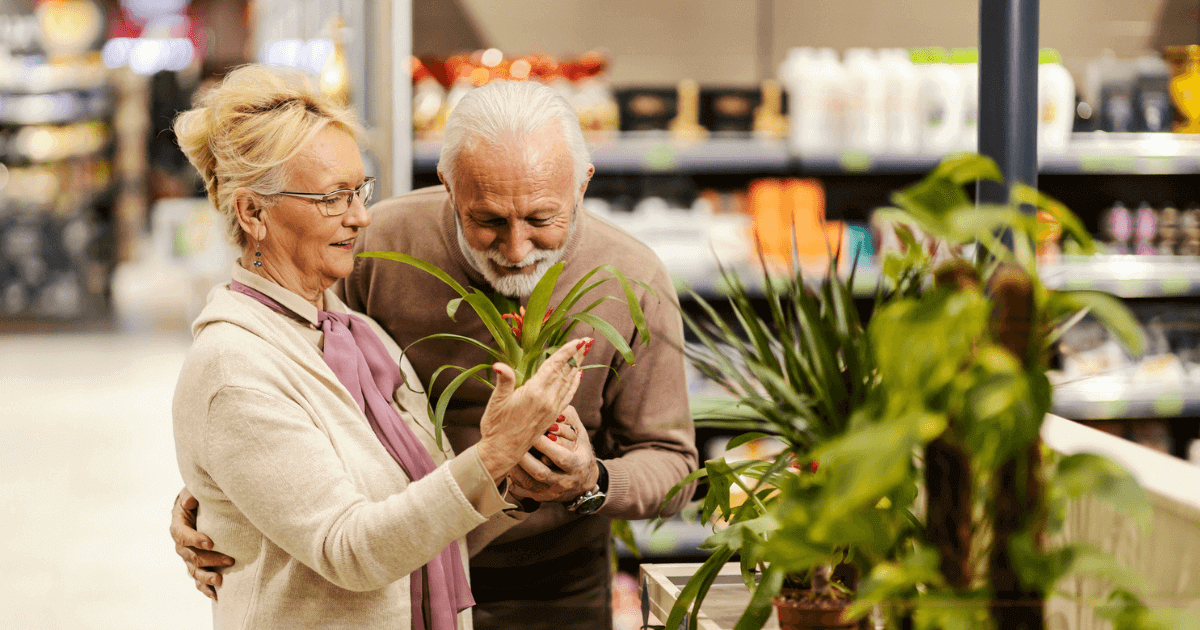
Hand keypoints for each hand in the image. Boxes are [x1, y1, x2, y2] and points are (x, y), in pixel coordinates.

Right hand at [170, 487, 233, 600]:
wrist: (200, 506)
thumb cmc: (198, 498)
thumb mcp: (192, 490)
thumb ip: (191, 495)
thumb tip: (190, 501)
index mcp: (178, 525)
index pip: (181, 535)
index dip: (194, 539)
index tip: (211, 543)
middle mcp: (181, 544)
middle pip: (191, 556)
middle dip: (210, 560)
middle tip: (230, 560)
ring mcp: (188, 556)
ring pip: (194, 571)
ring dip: (207, 577)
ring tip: (220, 580)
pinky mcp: (196, 564)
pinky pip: (198, 580)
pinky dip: (205, 588)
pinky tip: (217, 595)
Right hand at [476, 338, 589, 480]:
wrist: (502, 452)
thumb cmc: (495, 426)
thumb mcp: (496, 401)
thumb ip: (504, 380)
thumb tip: (499, 365)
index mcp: (535, 392)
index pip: (555, 366)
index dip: (566, 352)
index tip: (578, 341)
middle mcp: (548, 400)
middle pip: (566, 372)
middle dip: (576, 355)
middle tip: (587, 342)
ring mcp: (552, 409)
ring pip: (569, 383)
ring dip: (577, 367)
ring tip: (584, 354)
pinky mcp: (552, 417)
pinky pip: (568, 396)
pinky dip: (574, 385)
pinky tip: (578, 377)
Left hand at [510, 406, 599, 502]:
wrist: (583, 479)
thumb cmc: (578, 449)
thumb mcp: (579, 433)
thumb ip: (568, 418)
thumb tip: (554, 406)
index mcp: (577, 465)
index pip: (561, 458)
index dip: (546, 446)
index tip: (532, 431)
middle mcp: (564, 481)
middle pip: (542, 472)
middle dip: (526, 458)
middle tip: (513, 442)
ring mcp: (551, 492)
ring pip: (529, 483)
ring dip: (516, 468)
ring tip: (505, 453)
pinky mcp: (540, 497)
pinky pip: (523, 491)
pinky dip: (512, 480)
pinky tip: (506, 467)